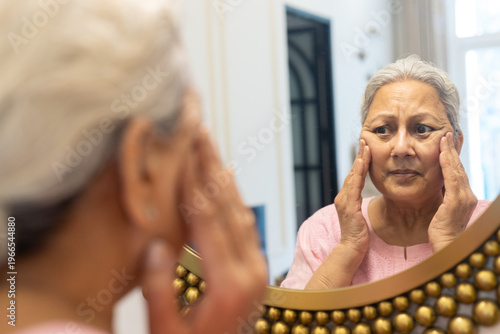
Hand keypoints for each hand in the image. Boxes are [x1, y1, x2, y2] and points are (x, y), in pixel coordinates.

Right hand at [144, 129, 266, 333]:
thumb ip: (158, 288)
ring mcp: (258, 267)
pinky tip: (225, 182)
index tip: (185, 150)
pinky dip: (234, 198)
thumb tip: (153, 245)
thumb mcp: (165, 329)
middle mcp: (250, 269)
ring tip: (210, 147)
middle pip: (227, 206)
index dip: (194, 183)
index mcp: (228, 283)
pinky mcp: (257, 268)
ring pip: (240, 210)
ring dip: (224, 176)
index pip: (207, 220)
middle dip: (212, 166)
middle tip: (200, 132)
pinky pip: (246, 224)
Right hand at [334, 139, 370, 253]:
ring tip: (365, 146)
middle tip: (364, 139)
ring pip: (352, 176)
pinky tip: (362, 163)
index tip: (365, 148)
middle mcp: (342, 197)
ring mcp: (344, 201)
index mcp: (346, 199)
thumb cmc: (358, 235)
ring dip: (359, 160)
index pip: (354, 176)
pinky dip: (358, 173)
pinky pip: (354, 185)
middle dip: (359, 155)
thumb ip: (359, 205)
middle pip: (352, 172)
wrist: (351, 249)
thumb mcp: (360, 216)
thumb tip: (362, 198)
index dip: (359, 162)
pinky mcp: (348, 206)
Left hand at [428, 132, 477, 251]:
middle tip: (448, 133)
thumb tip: (437, 186)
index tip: (449, 142)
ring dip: (450, 152)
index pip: (457, 172)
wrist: (446, 246)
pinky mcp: (456, 202)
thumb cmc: (441, 231)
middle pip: (458, 168)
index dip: (453, 156)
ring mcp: (463, 198)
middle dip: (453, 150)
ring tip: (444, 138)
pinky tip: (443, 154)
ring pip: (456, 170)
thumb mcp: (442, 210)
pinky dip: (448, 165)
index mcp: (463, 197)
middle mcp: (467, 195)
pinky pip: (452, 179)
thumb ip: (442, 197)